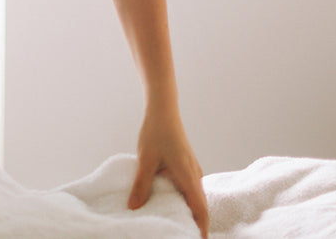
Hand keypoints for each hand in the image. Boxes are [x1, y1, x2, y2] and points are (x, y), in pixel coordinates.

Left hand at [129, 104, 208, 236]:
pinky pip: (189, 187)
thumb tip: (134, 208)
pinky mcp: (186, 164)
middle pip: (200, 205)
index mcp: (188, 176)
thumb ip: (141, 185)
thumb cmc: (156, 132)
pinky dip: (185, 198)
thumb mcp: (145, 160)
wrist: (163, 109)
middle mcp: (194, 174)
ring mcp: (191, 168)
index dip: (201, 228)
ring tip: (178, 223)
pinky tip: (170, 202)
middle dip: (195, 222)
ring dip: (189, 210)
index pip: (201, 209)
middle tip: (184, 235)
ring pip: (195, 196)